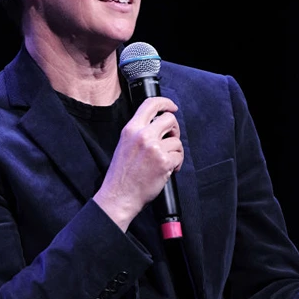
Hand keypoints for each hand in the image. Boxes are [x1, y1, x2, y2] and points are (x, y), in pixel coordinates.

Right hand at [93, 96, 182, 230]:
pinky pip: (179, 156)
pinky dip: (177, 163)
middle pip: (169, 119)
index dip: (165, 103)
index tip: (172, 107)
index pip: (150, 104)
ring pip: (177, 141)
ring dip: (175, 151)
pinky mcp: (164, 162)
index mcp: (131, 129)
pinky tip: (168, 169)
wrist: (119, 196)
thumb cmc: (121, 175)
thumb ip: (139, 131)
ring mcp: (154, 148)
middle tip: (171, 139)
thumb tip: (158, 125)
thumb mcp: (124, 144)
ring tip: (166, 161)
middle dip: (174, 129)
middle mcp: (143, 135)